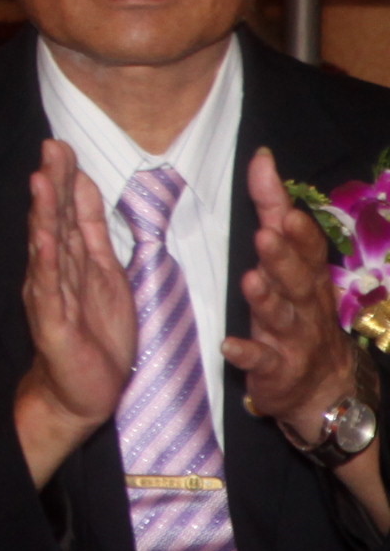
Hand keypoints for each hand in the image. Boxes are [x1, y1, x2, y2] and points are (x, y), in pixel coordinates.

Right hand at [15, 138, 137, 482]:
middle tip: (51, 147)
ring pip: (46, 248)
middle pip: (52, 220)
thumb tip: (83, 186)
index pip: (66, 211)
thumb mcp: (103, 273)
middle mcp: (53, 271)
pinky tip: (44, 241)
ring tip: (41, 181)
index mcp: (70, 259)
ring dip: (43, 214)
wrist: (83, 390)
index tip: (63, 145)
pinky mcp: (52, 323)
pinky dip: (47, 264)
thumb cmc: (94, 334)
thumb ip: (90, 231)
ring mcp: (49, 295)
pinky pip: (50, 289)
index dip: (66, 179)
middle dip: (52, 183)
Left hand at [229, 144, 365, 434]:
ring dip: (267, 300)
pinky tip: (228, 346)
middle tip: (267, 235)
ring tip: (250, 281)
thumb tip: (261, 160)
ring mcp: (292, 339)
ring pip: (281, 317)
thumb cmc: (298, 313)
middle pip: (297, 280)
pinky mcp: (275, 371)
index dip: (297, 227)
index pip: (306, 247)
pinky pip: (261, 362)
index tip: (283, 205)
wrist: (322, 390)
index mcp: (308, 277)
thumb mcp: (290, 262)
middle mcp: (304, 305)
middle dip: (284, 257)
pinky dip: (247, 354)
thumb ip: (272, 212)